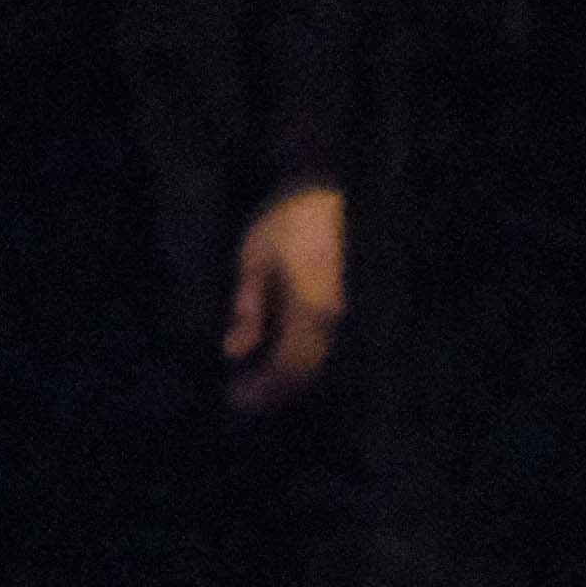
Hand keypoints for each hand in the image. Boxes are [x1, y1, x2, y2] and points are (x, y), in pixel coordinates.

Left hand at [222, 183, 345, 413]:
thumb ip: (247, 308)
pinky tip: (283, 355)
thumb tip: (233, 353)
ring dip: (290, 377)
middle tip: (244, 395)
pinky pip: (329, 344)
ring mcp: (348, 313)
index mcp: (311, 309)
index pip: (288, 366)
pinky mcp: (352, 305)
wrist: (332, 191)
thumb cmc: (288, 221)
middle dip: (275, 389)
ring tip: (261, 379)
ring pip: (321, 361)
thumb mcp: (255, 259)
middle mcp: (335, 319)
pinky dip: (305, 359)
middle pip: (308, 371)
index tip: (234, 395)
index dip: (262, 387)